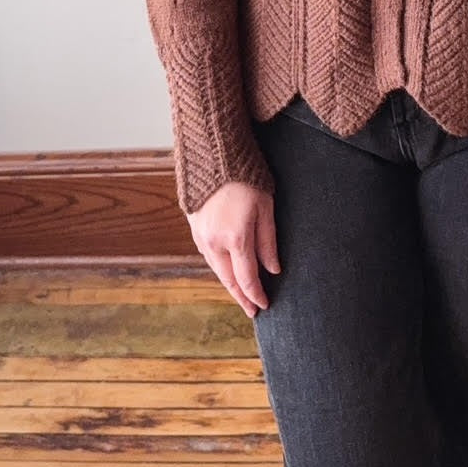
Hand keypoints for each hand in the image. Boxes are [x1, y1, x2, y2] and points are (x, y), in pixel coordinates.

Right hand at [186, 180, 280, 320]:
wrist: (214, 156)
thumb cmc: (246, 178)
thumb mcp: (266, 208)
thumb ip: (268, 242)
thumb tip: (273, 270)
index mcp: (236, 238)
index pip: (247, 278)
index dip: (256, 295)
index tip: (264, 305)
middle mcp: (214, 242)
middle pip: (228, 279)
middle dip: (241, 297)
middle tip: (252, 310)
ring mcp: (201, 236)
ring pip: (217, 269)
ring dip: (229, 283)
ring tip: (242, 294)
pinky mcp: (194, 228)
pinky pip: (208, 256)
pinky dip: (220, 267)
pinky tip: (228, 270)